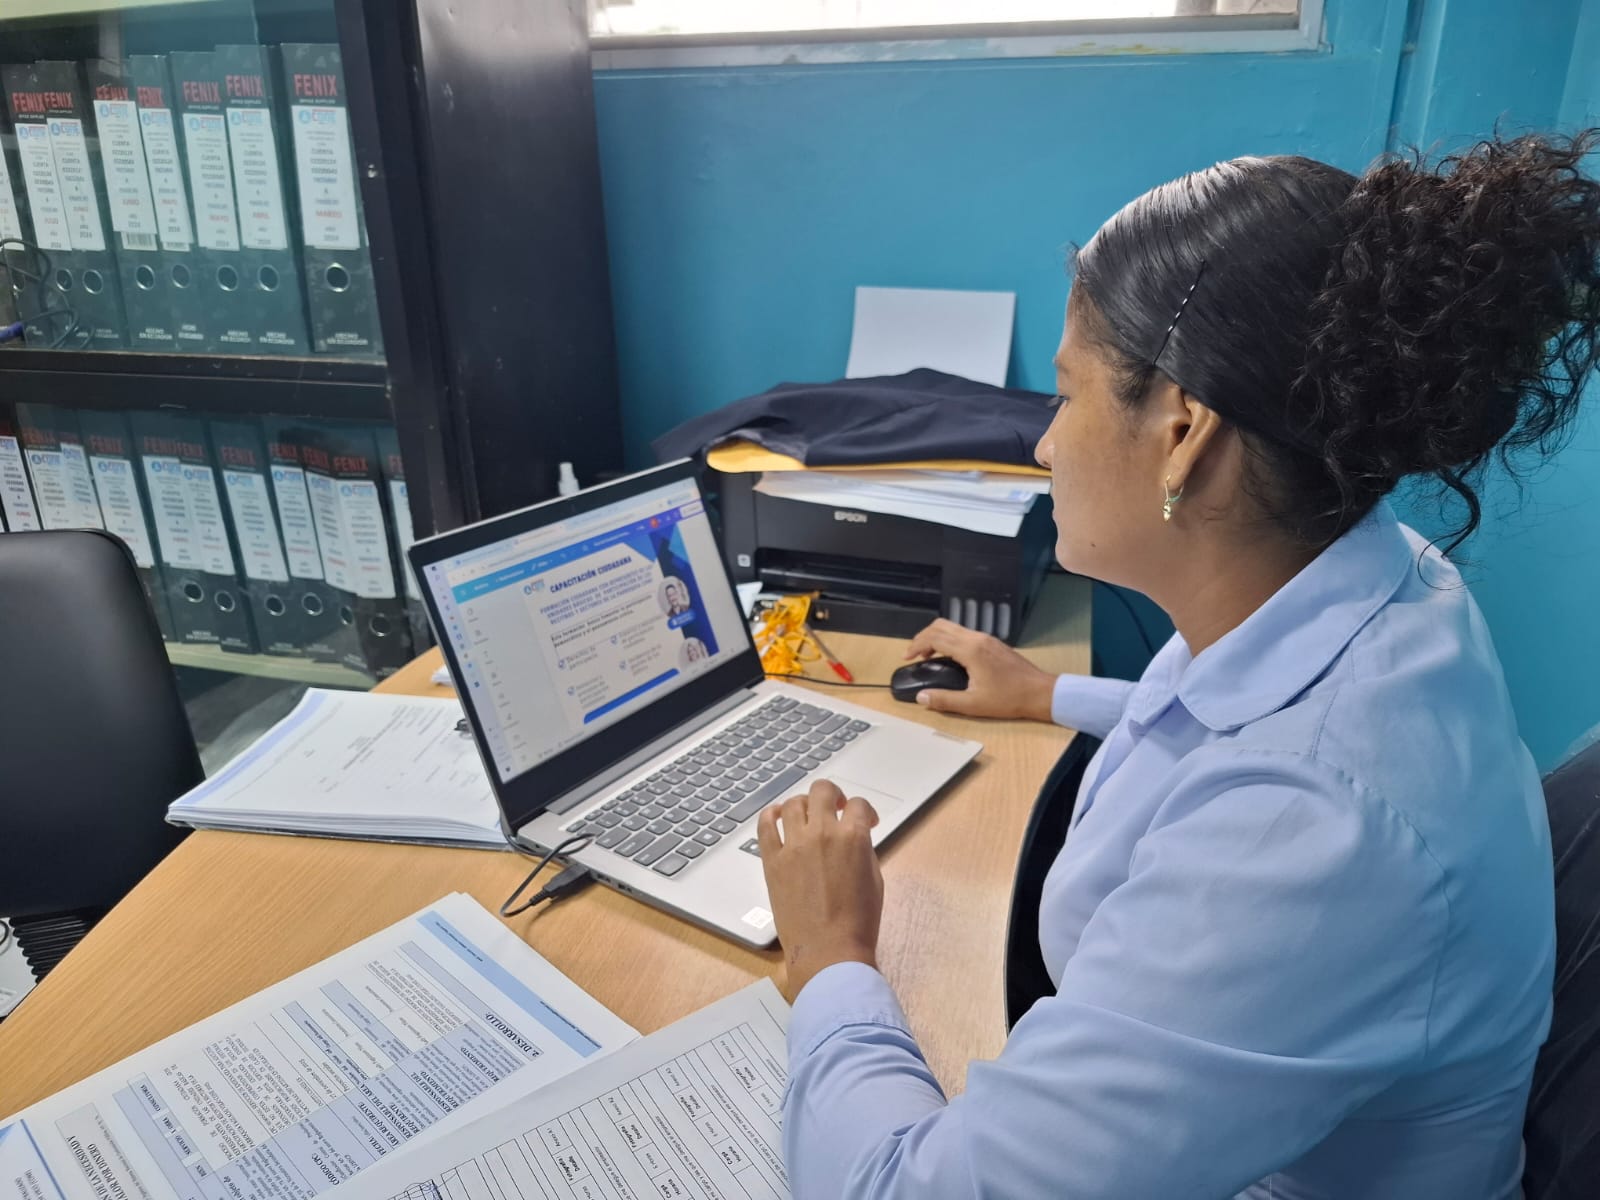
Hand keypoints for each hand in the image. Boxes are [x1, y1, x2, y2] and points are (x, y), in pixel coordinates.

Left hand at [758, 780, 882, 1001]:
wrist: (828, 952)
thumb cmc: (858, 922)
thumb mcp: (875, 880)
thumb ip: (863, 850)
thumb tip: (855, 838)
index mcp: (853, 837)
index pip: (858, 805)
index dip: (865, 810)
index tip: (866, 820)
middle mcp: (822, 834)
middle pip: (823, 791)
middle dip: (833, 795)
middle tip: (836, 807)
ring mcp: (793, 846)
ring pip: (794, 803)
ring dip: (804, 804)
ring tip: (808, 815)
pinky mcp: (772, 861)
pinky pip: (765, 826)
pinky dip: (771, 815)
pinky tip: (777, 816)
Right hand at [903, 618, 1056, 720]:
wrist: (1040, 693)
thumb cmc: (1009, 699)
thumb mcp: (973, 704)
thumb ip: (944, 700)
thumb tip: (921, 698)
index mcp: (970, 651)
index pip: (935, 638)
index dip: (916, 645)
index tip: (907, 657)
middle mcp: (977, 639)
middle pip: (941, 626)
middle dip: (923, 637)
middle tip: (914, 654)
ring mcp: (986, 639)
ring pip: (953, 627)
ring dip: (937, 637)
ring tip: (928, 655)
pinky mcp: (993, 643)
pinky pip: (964, 633)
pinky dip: (950, 639)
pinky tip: (950, 656)